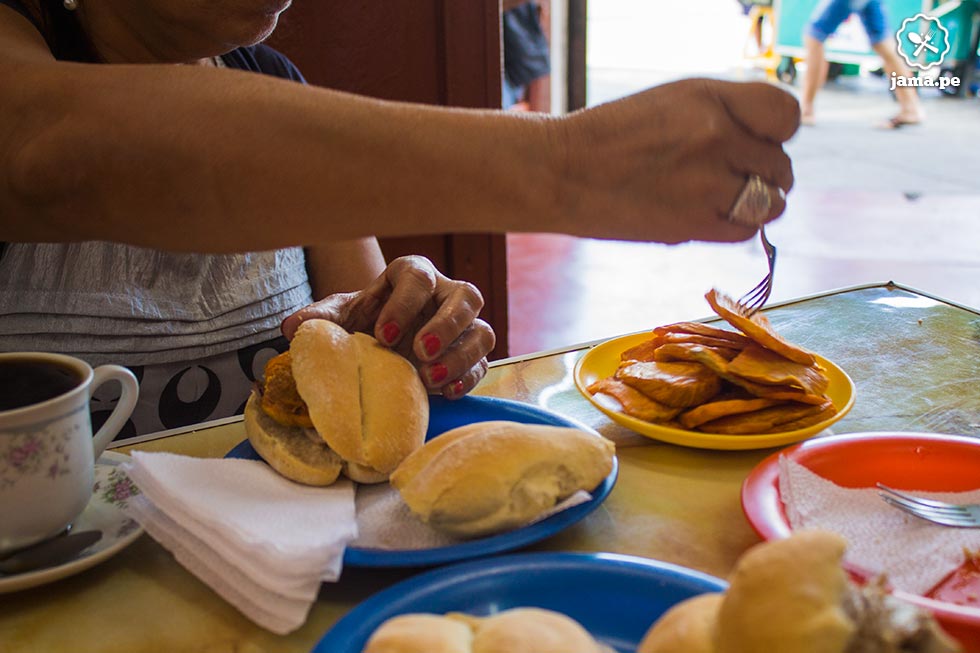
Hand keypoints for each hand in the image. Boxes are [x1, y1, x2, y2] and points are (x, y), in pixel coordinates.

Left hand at [281, 255, 494, 398]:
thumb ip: (320, 319)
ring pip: (483, 331)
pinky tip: (445, 392)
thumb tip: (292, 329)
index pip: (419, 277)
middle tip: (419, 351)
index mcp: (413, 277)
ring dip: (460, 355)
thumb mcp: (340, 317)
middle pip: (466, 297)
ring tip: (429, 378)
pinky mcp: (472, 355)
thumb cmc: (364, 323)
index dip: (405, 303)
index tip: (383, 335)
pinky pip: (483, 363)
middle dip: (446, 325)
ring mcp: (464, 326)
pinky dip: (468, 378)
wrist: (380, 345)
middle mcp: (446, 296)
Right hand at [554, 78, 799, 242]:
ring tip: (725, 199)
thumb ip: (724, 114)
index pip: (784, 115)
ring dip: (757, 204)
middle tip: (729, 176)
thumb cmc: (614, 136)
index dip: (776, 133)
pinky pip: (746, 230)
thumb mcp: (673, 101)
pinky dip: (738, 225)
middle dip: (762, 172)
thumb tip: (768, 145)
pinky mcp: (693, 223)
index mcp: (709, 97)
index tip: (756, 141)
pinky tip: (710, 215)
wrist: (561, 172)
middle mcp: (714, 135)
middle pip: (780, 164)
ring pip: (771, 201)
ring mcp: (706, 181)